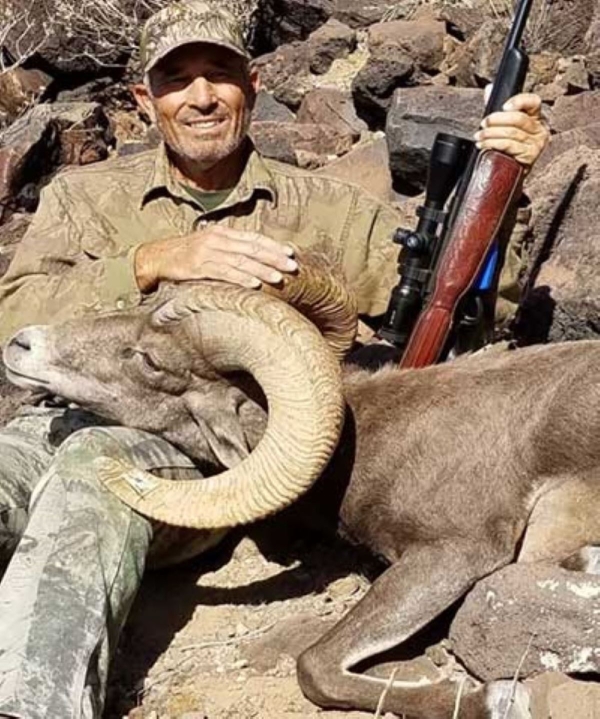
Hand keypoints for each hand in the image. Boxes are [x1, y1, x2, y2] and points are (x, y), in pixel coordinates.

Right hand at [135, 225, 297, 291]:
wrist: (156, 257)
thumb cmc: (186, 254)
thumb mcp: (210, 245)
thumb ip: (231, 249)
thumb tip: (256, 257)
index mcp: (223, 233)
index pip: (254, 238)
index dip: (273, 245)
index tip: (291, 253)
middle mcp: (217, 240)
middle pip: (252, 249)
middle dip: (274, 258)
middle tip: (292, 266)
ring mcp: (208, 253)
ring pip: (241, 261)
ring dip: (262, 270)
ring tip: (278, 278)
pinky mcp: (198, 267)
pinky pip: (224, 273)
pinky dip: (240, 278)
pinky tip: (254, 284)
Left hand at [474, 92, 549, 169]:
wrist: (512, 171)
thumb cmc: (509, 146)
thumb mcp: (505, 125)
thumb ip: (498, 107)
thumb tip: (489, 89)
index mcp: (536, 116)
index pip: (533, 102)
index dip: (519, 101)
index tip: (503, 107)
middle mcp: (540, 129)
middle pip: (518, 118)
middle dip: (497, 120)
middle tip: (483, 124)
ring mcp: (536, 143)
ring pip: (511, 133)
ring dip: (490, 134)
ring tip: (479, 136)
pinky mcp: (530, 156)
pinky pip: (509, 146)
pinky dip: (493, 144)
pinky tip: (483, 145)